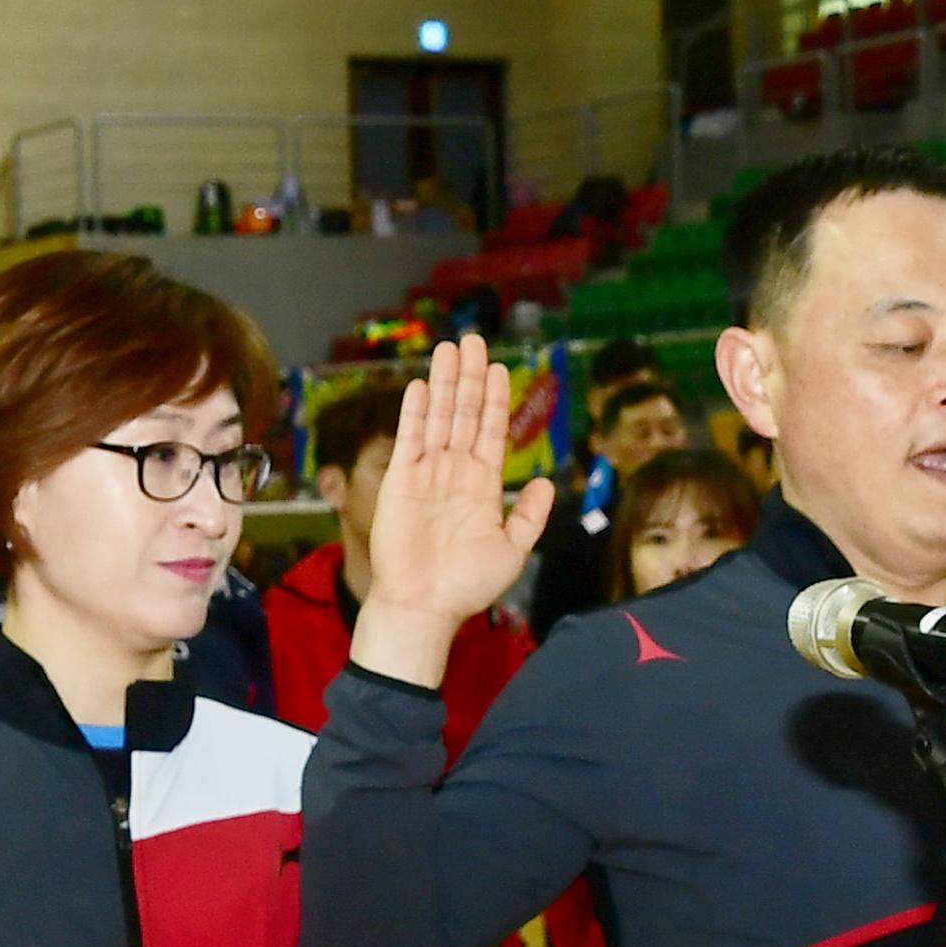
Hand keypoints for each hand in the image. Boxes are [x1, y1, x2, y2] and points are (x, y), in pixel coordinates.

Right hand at [353, 335, 553, 687]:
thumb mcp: (513, 549)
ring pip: (438, 417)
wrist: (426, 606)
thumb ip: (529, 515)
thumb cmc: (467, 585)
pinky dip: (415, 411)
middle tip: (474, 340)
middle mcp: (454, 472)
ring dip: (444, 382)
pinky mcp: (401, 481)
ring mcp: (427, 474)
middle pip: (464, 413)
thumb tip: (545, 482)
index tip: (502, 368)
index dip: (495, 399)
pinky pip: (410, 439)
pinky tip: (420, 384)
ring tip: (451, 347)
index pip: (490, 431)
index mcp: (482, 485)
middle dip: (471, 377)